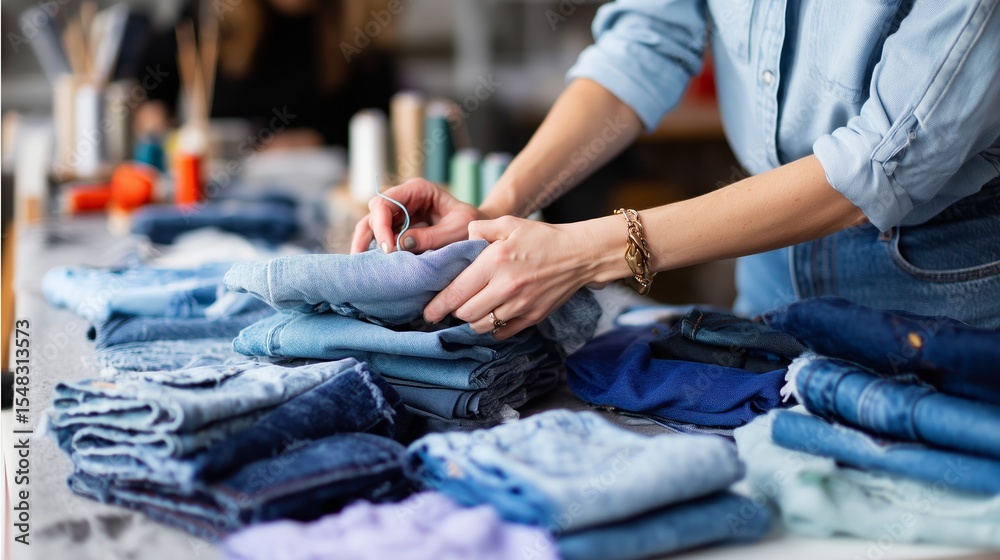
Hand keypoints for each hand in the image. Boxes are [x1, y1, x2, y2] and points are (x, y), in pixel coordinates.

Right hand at [350, 178, 489, 253]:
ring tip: (362, 265)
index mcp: (418, 189)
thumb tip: (400, 244)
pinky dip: (374, 250)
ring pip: (372, 225)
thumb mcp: (457, 230)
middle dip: (374, 235)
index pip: (386, 201)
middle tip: (378, 260)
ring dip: (366, 243)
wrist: (481, 233)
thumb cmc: (472, 226)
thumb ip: (431, 237)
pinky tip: (371, 266)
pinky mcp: (399, 229)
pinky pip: (379, 237)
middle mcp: (405, 198)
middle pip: (375, 213)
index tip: (389, 248)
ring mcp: (400, 214)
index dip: (381, 224)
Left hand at [423, 216, 617, 338]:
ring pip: (481, 326)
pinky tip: (492, 315)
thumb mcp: (510, 223)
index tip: (428, 311)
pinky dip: (492, 328)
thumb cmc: (542, 237)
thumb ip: (480, 228)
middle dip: (453, 312)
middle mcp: (506, 287)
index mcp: (496, 262)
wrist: (579, 255)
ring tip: (471, 310)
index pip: (457, 292)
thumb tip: (462, 238)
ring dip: (471, 321)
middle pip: (465, 313)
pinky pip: (502, 333)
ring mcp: (520, 306)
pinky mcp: (532, 318)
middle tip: (450, 307)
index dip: (437, 305)